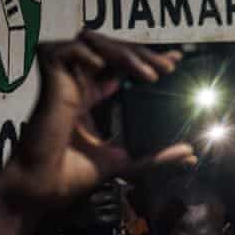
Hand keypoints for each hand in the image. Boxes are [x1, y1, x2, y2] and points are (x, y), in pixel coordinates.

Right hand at [0, 30, 196, 216]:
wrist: (45, 191)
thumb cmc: (72, 177)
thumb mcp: (125, 162)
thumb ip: (156, 157)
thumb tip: (189, 154)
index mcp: (90, 96)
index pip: (120, 65)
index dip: (145, 57)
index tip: (175, 62)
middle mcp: (76, 84)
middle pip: (111, 49)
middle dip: (142, 53)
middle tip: (168, 68)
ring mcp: (61, 81)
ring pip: (91, 42)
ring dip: (124, 52)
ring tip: (150, 74)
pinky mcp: (47, 82)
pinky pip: (62, 50)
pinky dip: (87, 53)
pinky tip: (106, 69)